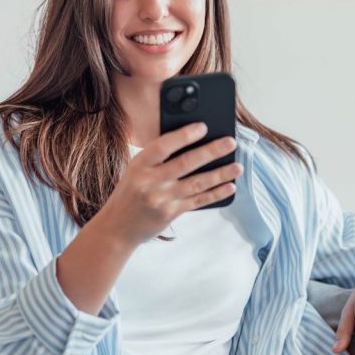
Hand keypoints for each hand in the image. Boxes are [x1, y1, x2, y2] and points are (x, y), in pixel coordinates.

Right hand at [95, 122, 241, 247]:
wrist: (117, 227)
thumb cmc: (130, 192)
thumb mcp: (136, 170)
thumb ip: (158, 158)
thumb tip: (193, 143)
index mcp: (139, 165)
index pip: (163, 146)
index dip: (184, 135)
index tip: (203, 127)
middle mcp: (150, 182)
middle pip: (186, 163)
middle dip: (211, 151)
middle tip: (230, 143)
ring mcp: (161, 199)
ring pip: (197, 183)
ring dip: (220, 174)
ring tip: (237, 166)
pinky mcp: (170, 213)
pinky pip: (198, 201)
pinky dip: (216, 193)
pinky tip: (229, 186)